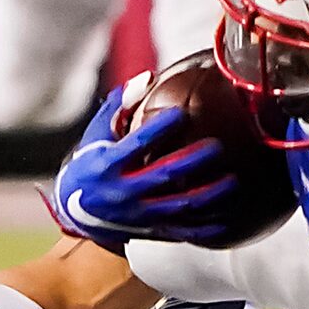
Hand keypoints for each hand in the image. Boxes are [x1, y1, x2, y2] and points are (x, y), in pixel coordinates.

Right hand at [47, 84, 227, 252]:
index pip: (136, 145)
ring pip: (179, 206)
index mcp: (108, 164)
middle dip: (192, 162)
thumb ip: (120, 104)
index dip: (158, 130)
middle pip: (163, 175)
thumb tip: (147, 77)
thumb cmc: (91, 163)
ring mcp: (139, 214)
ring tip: (232, 181)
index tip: (180, 114)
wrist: (76, 212)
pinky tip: (227, 218)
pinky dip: (206, 228)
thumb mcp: (96, 133)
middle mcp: (124, 191)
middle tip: (216, 147)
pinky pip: (182, 232)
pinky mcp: (150, 230)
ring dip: (208, 195)